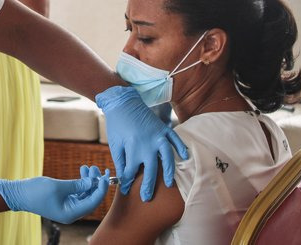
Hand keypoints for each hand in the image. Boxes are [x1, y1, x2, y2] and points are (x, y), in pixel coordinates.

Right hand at [0, 167, 109, 223]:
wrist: (19, 194)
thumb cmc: (36, 192)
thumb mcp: (58, 186)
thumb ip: (76, 185)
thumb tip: (92, 182)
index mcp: (71, 213)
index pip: (93, 202)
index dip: (101, 189)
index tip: (105, 176)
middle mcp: (71, 212)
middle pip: (91, 198)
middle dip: (96, 183)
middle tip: (98, 168)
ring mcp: (68, 206)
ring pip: (85, 194)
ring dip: (89, 181)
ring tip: (89, 166)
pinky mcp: (64, 200)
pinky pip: (78, 192)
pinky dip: (81, 182)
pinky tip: (82, 171)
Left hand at [96, 86, 187, 200]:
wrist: (123, 102)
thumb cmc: (117, 125)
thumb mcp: (115, 144)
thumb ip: (120, 161)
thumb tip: (123, 178)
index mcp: (132, 149)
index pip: (130, 172)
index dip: (127, 183)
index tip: (125, 191)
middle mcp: (147, 144)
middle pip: (150, 170)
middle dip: (147, 186)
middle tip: (146, 198)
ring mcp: (157, 136)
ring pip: (167, 157)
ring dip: (168, 171)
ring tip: (168, 183)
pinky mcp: (163, 128)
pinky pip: (174, 139)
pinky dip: (180, 147)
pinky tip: (185, 157)